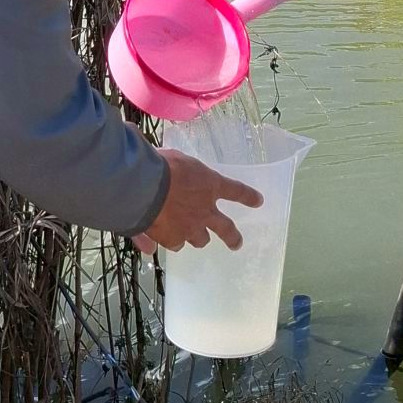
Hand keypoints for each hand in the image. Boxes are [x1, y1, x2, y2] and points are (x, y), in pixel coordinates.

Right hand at [132, 149, 263, 254]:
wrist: (144, 187)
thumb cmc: (160, 165)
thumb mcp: (174, 158)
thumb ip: (175, 170)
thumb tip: (169, 164)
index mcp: (210, 185)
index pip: (235, 190)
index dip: (248, 196)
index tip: (259, 201)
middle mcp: (204, 210)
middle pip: (225, 228)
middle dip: (232, 237)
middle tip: (236, 244)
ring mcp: (189, 228)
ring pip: (199, 240)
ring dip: (196, 237)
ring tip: (190, 237)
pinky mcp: (172, 239)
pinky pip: (173, 244)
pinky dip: (166, 241)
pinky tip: (155, 243)